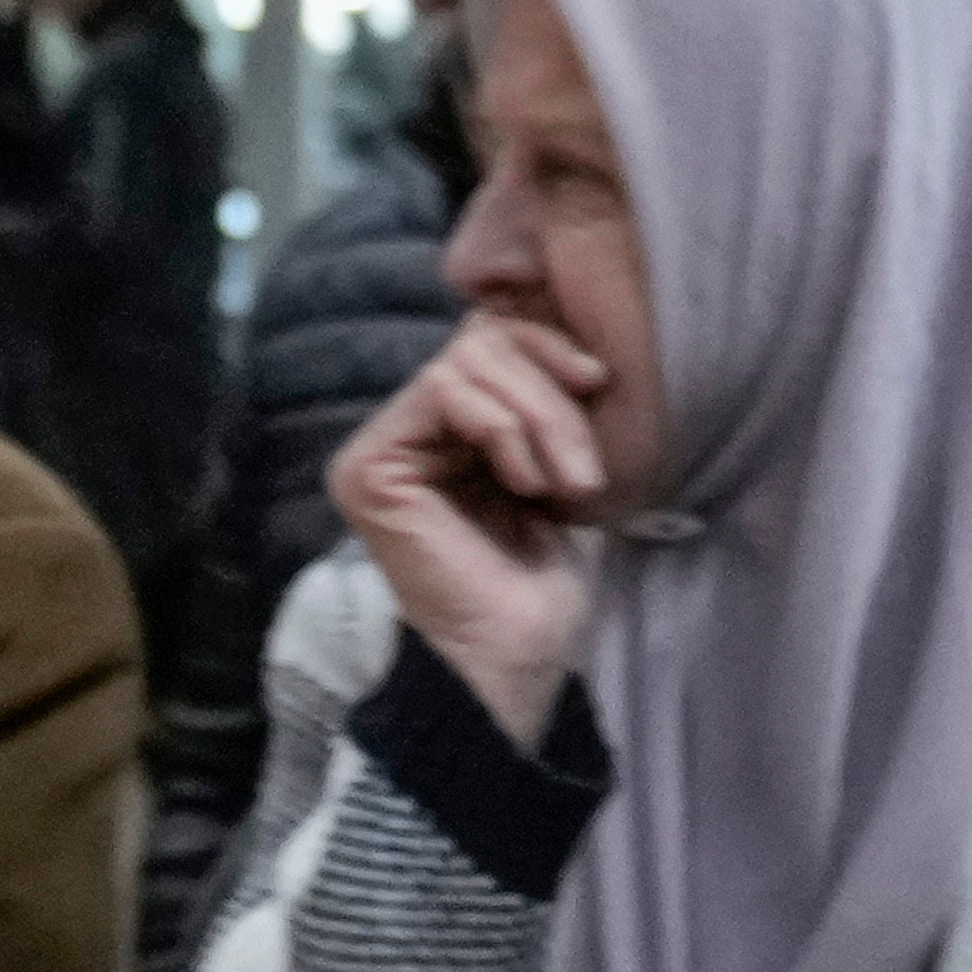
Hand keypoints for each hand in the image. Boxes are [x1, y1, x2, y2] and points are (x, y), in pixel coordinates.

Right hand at [330, 309, 620, 737]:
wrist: (518, 651)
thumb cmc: (542, 578)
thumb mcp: (558, 464)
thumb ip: (545, 396)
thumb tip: (563, 320)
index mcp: (446, 428)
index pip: (489, 337)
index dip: (547, 344)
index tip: (601, 382)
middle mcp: (404, 431)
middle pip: (480, 341)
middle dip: (550, 391)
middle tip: (586, 466)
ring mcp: (380, 447)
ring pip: (465, 363)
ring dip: (537, 418)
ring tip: (568, 484)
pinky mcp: (370, 466)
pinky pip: (441, 392)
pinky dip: (502, 427)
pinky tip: (527, 484)